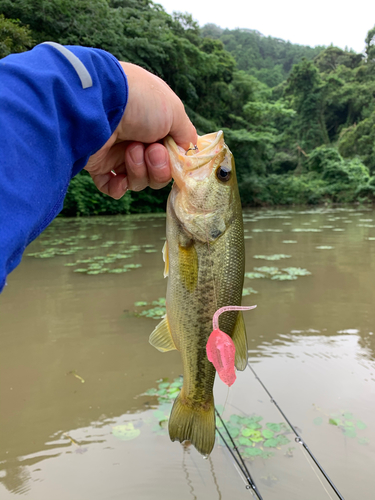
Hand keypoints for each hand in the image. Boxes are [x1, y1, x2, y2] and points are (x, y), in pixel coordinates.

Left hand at [84, 62, 196, 198]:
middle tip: (151, 151)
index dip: (175, 161)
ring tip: (131, 150)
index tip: (175, 156)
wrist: (100, 103)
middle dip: (158, 167)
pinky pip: (113, 188)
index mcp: (156, 125)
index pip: (172, 154)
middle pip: (157, 172)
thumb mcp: (174, 111)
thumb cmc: (140, 102)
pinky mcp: (99, 165)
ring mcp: (117, 153)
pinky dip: (118, 188)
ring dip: (139, 170)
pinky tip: (120, 179)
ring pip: (138, 181)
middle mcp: (138, 139)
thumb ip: (186, 134)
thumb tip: (188, 149)